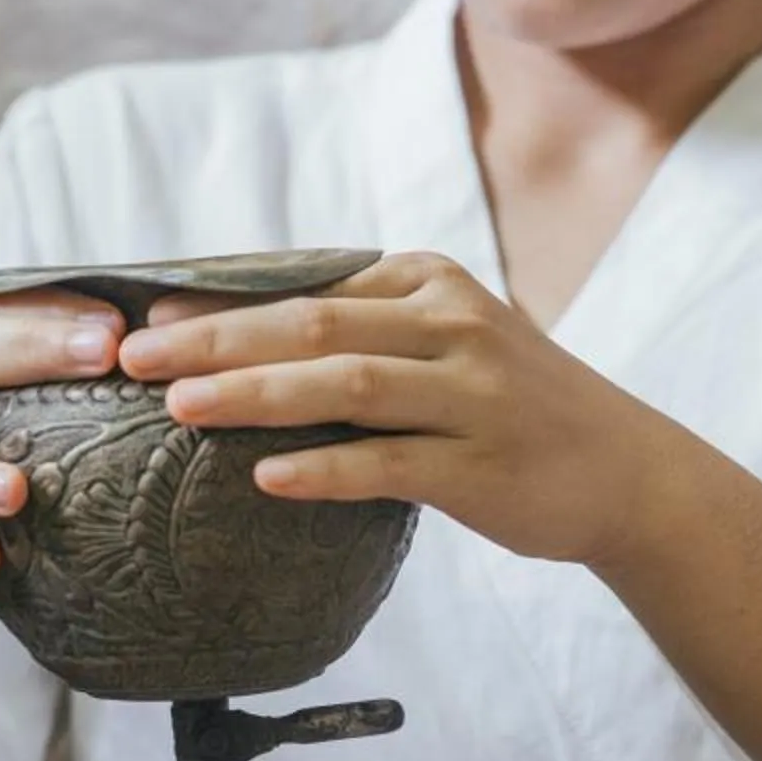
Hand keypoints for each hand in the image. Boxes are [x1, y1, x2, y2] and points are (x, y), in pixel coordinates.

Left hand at [116, 252, 666, 568]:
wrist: (627, 473)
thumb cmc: (510, 411)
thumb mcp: (445, 344)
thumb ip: (360, 333)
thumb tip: (232, 340)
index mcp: (429, 283)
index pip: (306, 283)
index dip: (220, 298)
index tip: (143, 313)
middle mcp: (453, 325)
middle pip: (315, 322)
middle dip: (216, 337)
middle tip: (134, 353)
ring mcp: (473, 395)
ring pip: (348, 384)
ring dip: (257, 392)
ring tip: (180, 406)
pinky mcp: (485, 466)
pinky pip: (391, 465)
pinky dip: (326, 469)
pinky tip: (267, 477)